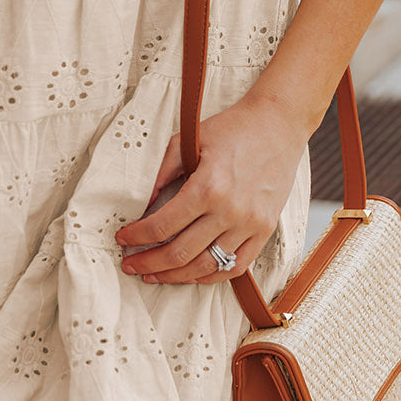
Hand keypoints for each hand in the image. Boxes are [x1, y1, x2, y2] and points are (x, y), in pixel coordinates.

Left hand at [115, 91, 307, 284]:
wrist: (277, 124)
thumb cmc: (231, 129)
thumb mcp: (187, 142)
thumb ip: (161, 174)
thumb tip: (141, 206)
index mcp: (208, 187)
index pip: (162, 225)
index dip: (137, 237)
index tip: (123, 238)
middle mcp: (230, 211)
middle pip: (180, 253)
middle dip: (149, 263)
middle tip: (130, 265)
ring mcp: (250, 224)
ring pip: (206, 267)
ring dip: (175, 276)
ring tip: (155, 275)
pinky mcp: (265, 230)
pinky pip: (235, 266)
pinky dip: (210, 276)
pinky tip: (191, 274)